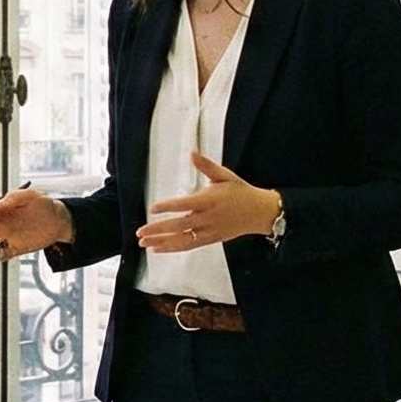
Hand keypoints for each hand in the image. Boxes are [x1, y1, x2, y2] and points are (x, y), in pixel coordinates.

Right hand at [0, 188, 74, 259]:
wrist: (57, 220)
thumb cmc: (42, 204)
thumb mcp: (31, 195)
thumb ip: (17, 196)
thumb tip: (5, 201)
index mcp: (2, 210)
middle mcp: (2, 224)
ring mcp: (8, 237)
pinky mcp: (16, 248)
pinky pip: (4, 254)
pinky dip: (1, 255)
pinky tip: (2, 254)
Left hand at [139, 152, 279, 252]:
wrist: (260, 212)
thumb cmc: (240, 192)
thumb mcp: (225, 175)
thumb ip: (206, 166)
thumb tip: (192, 152)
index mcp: (209, 200)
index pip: (184, 204)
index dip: (168, 206)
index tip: (153, 208)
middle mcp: (207, 218)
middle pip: (179, 226)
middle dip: (158, 229)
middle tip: (140, 231)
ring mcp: (209, 231)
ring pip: (182, 240)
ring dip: (161, 242)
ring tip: (143, 243)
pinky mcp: (210, 239)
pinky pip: (189, 246)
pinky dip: (173, 248)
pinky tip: (157, 249)